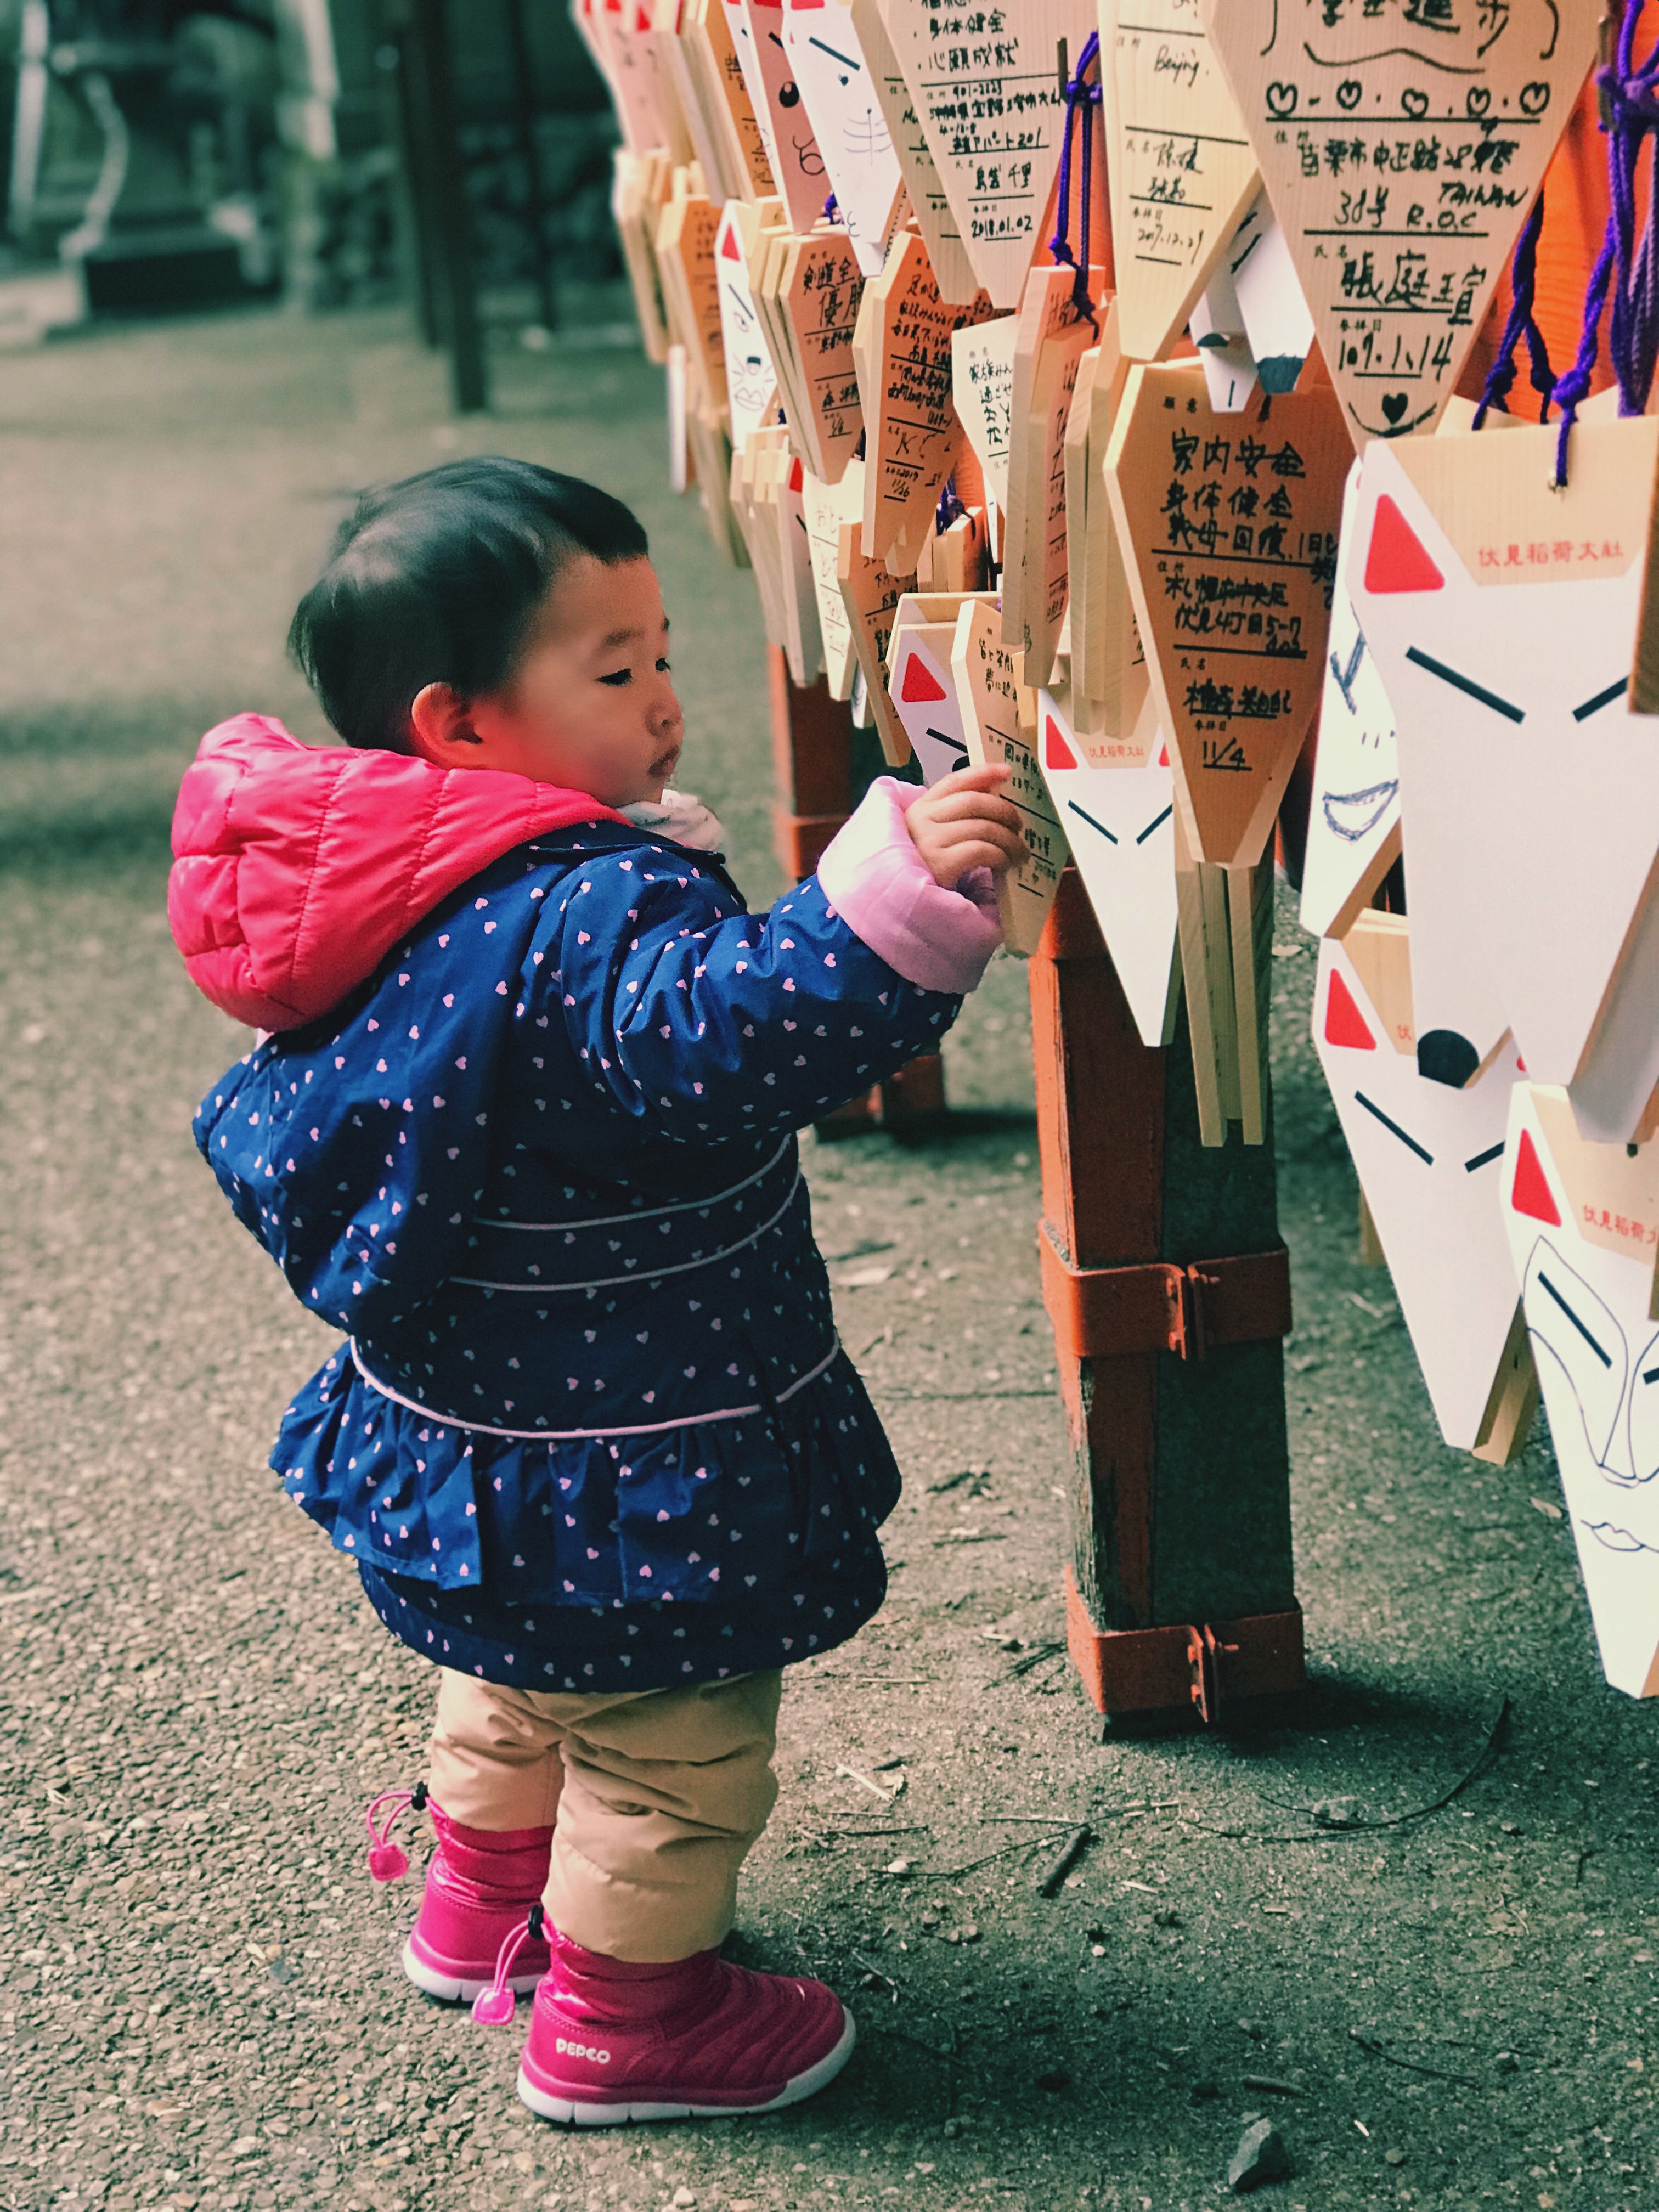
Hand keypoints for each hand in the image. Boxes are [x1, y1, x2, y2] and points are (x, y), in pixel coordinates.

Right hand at [904, 764, 1025, 889]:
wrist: (906, 904)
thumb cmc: (925, 870)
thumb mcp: (935, 836)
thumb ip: (956, 816)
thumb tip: (995, 795)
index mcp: (920, 808)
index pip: (955, 781)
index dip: (983, 773)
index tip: (1007, 772)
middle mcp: (921, 819)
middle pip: (974, 802)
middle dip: (1004, 812)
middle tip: (1019, 827)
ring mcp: (928, 841)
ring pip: (983, 827)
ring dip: (1009, 840)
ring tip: (1020, 852)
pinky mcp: (939, 864)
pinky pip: (981, 850)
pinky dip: (1000, 855)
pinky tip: (1004, 864)